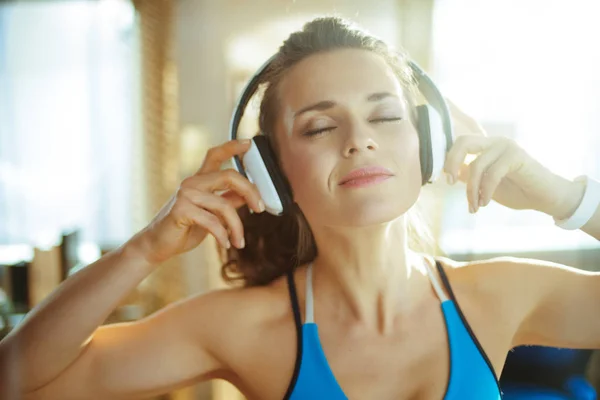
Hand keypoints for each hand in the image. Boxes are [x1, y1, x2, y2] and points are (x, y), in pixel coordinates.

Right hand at [128, 139, 265, 264]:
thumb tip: (250, 196)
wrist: (158, 245)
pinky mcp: (181, 210)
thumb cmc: (185, 229)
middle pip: (229, 175)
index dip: (232, 147)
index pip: (215, 155)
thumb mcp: (212, 213)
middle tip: (261, 208)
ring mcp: (185, 194)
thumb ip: (228, 201)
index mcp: (199, 180)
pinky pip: (212, 222)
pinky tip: (225, 244)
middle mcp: (192, 182)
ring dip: (237, 227)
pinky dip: (222, 235)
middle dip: (250, 191)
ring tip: (239, 242)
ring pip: (224, 205)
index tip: (249, 143)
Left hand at [443, 101, 582, 216]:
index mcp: (486, 146)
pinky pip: (492, 174)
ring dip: (472, 190)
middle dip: (452, 162)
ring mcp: (506, 146)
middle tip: (451, 183)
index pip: (460, 143)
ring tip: (475, 206)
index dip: (448, 158)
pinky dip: (485, 191)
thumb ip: (469, 175)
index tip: (448, 179)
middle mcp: (495, 142)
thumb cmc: (516, 190)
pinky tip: (485, 203)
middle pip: (463, 142)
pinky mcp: (516, 156)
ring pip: (476, 165)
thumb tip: (452, 172)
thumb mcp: (484, 184)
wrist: (546, 198)